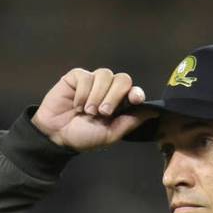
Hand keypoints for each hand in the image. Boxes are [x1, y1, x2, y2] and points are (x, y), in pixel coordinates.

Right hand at [31, 68, 158, 150]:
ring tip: (88, 112)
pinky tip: (76, 104)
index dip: (136, 92)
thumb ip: (131, 121)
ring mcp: (93, 81)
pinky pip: (86, 76)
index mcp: (120, 104)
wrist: (57, 136)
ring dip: (97, 95)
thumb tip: (154, 111)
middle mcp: (109, 90)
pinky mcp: (77, 77)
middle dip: (114, 96)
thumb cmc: (84, 136)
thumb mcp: (111, 134)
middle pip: (123, 79)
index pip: (134, 91)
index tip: (135, 100)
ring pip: (105, 75)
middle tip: (103, 113)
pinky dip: (83, 92)